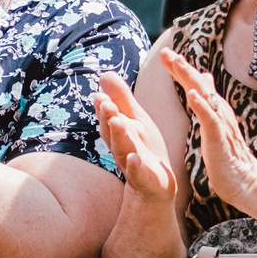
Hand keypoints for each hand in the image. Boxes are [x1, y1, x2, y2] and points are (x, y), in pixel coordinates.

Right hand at [95, 73, 179, 208]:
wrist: (156, 184)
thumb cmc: (144, 147)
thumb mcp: (136, 120)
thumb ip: (122, 99)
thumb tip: (104, 74)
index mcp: (119, 131)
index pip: (108, 118)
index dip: (103, 107)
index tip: (100, 94)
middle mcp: (121, 147)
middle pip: (111, 132)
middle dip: (108, 118)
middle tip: (106, 103)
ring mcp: (131, 164)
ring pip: (121, 150)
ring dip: (118, 136)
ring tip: (117, 122)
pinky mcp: (144, 179)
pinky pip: (136, 173)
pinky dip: (133, 166)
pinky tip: (134, 157)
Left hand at [159, 49, 256, 222]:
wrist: (244, 181)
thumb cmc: (227, 154)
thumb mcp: (215, 123)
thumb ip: (209, 100)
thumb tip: (204, 77)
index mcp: (214, 108)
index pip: (196, 84)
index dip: (181, 68)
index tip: (164, 53)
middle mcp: (219, 111)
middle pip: (199, 84)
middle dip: (182, 67)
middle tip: (166, 52)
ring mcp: (221, 123)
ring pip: (205, 96)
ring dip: (190, 79)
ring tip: (177, 64)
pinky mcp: (221, 138)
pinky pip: (210, 119)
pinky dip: (202, 105)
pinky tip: (191, 95)